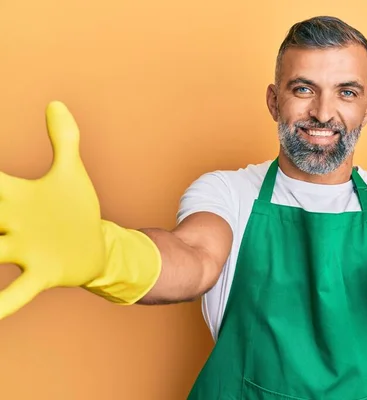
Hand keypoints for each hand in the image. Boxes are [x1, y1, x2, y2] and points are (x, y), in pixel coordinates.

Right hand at [0, 101, 106, 318]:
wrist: (96, 247)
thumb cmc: (77, 210)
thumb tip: (54, 103)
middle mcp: (11, 224)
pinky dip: (2, 305)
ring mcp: (24, 251)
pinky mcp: (43, 274)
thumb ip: (63, 139)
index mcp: (16, 197)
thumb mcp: (71, 172)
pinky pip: (18, 292)